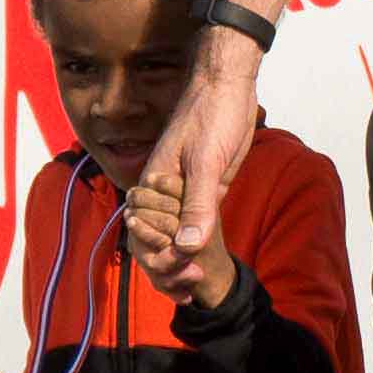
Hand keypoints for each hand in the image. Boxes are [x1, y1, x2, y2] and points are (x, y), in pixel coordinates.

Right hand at [130, 61, 260, 299]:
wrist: (229, 86)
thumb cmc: (212, 115)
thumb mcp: (206, 162)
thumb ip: (198, 205)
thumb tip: (187, 248)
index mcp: (152, 184)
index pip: (143, 234)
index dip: (159, 260)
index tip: (182, 275)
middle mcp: (163, 191)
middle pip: (154, 240)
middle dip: (167, 267)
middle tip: (191, 286)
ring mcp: (184, 191)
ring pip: (174, 236)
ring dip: (180, 261)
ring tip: (194, 285)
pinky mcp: (206, 189)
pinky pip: (193, 224)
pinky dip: (194, 246)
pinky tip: (200, 267)